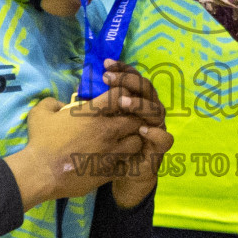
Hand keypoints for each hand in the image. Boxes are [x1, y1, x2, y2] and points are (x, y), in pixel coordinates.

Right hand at [6, 93, 146, 208]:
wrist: (41, 173)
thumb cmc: (40, 142)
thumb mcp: (40, 114)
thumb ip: (52, 102)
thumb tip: (61, 103)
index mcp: (92, 114)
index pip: (121, 95)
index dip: (122, 96)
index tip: (116, 100)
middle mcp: (106, 131)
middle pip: (136, 119)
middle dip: (133, 118)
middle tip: (124, 121)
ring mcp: (110, 152)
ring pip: (137, 142)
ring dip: (132, 140)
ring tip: (123, 142)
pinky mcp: (110, 171)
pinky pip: (127, 164)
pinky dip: (124, 161)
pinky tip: (115, 161)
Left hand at [100, 60, 173, 208]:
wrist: (124, 173)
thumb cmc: (109, 144)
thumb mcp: (98, 122)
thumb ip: (92, 106)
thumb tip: (73, 91)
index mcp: (136, 100)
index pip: (133, 78)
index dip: (122, 69)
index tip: (105, 64)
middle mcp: (149, 110)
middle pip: (146, 88)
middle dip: (129, 81)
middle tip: (110, 79)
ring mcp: (156, 128)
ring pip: (157, 110)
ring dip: (140, 105)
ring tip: (122, 102)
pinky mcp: (159, 148)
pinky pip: (164, 139)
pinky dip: (154, 134)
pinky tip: (141, 131)